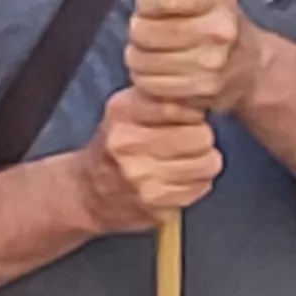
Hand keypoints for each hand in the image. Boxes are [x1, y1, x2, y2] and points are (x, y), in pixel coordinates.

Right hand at [78, 85, 223, 231]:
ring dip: (202, 163)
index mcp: (123, 112)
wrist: (87, 191)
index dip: (191, 114)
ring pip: (209, 163)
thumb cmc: (116, 146)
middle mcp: (129, 143)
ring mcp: (142, 176)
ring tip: (181, 163)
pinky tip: (175, 182)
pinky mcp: (156, 202)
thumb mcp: (127, 109)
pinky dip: (194, 185)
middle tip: (184, 143)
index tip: (182, 120)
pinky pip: (202, 186)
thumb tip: (204, 94)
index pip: (186, 106)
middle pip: (202, 136)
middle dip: (200, 139)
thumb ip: (162, 97)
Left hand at [125, 0, 270, 113]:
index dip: (145, 3)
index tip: (151, 6)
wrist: (248, 65)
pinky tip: (164, 72)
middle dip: (139, 32)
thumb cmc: (212, 21)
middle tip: (152, 33)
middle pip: (142, 32)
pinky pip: (149, 85)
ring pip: (140, 60)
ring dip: (140, 58)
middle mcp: (218, 28)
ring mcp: (212, 61)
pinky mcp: (202, 89)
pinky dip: (148, 81)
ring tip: (158, 53)